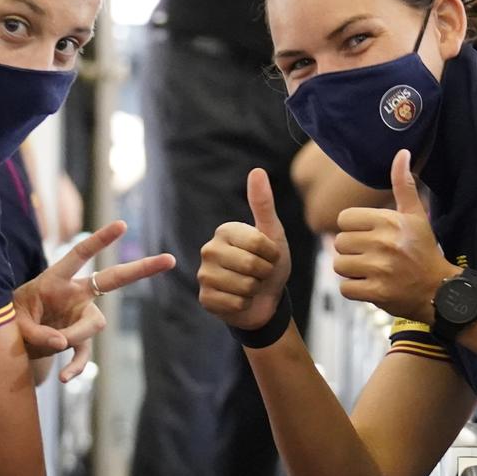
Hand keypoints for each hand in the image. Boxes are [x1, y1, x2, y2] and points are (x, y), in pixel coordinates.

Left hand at [15, 220, 175, 381]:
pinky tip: (65, 378)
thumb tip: (62, 343)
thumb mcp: (14, 323)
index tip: (122, 225)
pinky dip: (76, 366)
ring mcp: (79, 316)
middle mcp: (75, 294)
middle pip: (114, 279)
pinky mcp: (77, 339)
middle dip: (142, 269)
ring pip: (95, 324)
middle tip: (170, 259)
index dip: (101, 240)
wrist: (7, 340)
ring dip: (76, 336)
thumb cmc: (9, 320)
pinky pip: (85, 353)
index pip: (81, 254)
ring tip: (51, 345)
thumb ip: (36, 332)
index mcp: (56, 279)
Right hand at [198, 168, 291, 329]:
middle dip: (264, 274)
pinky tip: (240, 300)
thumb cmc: (269, 264)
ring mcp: (204, 275)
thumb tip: (257, 170)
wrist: (264, 299)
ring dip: (254, 290)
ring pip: (244, 287)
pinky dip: (244, 305)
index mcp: (224, 231)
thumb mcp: (273, 234)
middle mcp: (209, 250)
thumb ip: (264, 204)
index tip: (269, 256)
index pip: (258, 244)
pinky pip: (235, 304)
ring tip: (250, 286)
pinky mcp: (205, 299)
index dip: (272, 255)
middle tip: (259, 273)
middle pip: (251, 266)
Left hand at [332, 150, 460, 321]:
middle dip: (351, 251)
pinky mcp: (377, 292)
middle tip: (371, 256)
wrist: (440, 291)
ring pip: (339, 265)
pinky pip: (345, 288)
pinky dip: (354, 289)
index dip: (353, 229)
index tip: (368, 237)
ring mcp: (380, 269)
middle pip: (339, 243)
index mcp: (389, 221)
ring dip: (351, 271)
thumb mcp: (416, 216)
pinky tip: (371, 286)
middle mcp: (384, 243)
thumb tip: (402, 153)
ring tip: (370, 271)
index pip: (344, 219)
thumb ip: (404, 185)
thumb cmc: (424, 251)